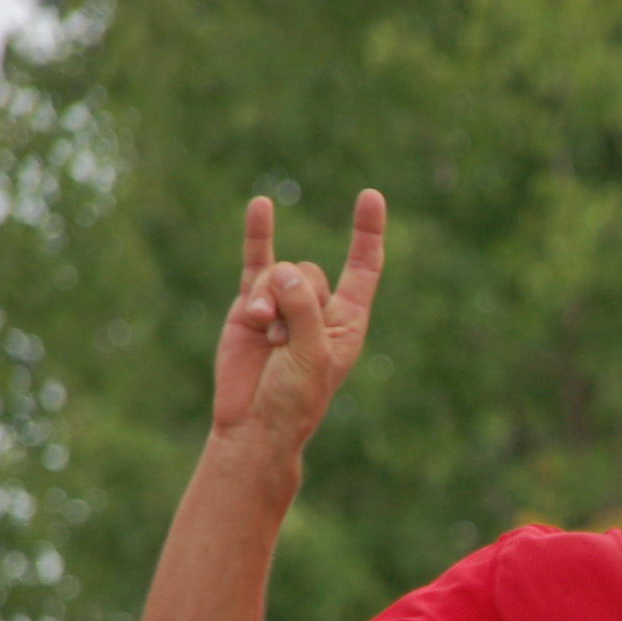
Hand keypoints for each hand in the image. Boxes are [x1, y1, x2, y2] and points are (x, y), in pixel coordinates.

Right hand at [213, 189, 386, 449]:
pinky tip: (261, 206)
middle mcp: (317, 308)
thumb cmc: (295, 398)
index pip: (363, 268)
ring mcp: (283, 303)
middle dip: (293, 299)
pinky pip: (255, 262)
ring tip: (265, 332)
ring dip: (268, 300)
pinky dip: (258, 235)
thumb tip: (284, 270)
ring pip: (278, 274)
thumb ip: (303, 310)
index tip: (371, 196)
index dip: (368, 233)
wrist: (254, 422)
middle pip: (309, 272)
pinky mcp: (250, 304)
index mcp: (347, 321)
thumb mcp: (311, 355)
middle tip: (283, 339)